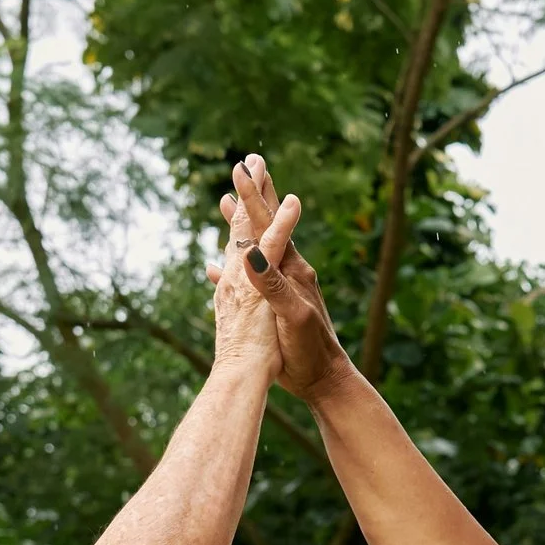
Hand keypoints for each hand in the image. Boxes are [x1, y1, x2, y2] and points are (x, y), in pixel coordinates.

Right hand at [208, 155, 361, 403]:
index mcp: (292, 271)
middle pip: (267, 225)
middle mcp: (289, 272)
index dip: (253, 196)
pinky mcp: (275, 303)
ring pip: (258, 245)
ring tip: (227, 202)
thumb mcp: (292, 317)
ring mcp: (282, 286)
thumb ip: (272, 286)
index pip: (268, 225)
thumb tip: (251, 255)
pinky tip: (219, 266)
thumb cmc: (310, 351)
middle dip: (254, 195)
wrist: (325, 380)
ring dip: (243, 224)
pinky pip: (250, 274)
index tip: (241, 167)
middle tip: (245, 164)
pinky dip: (235, 263)